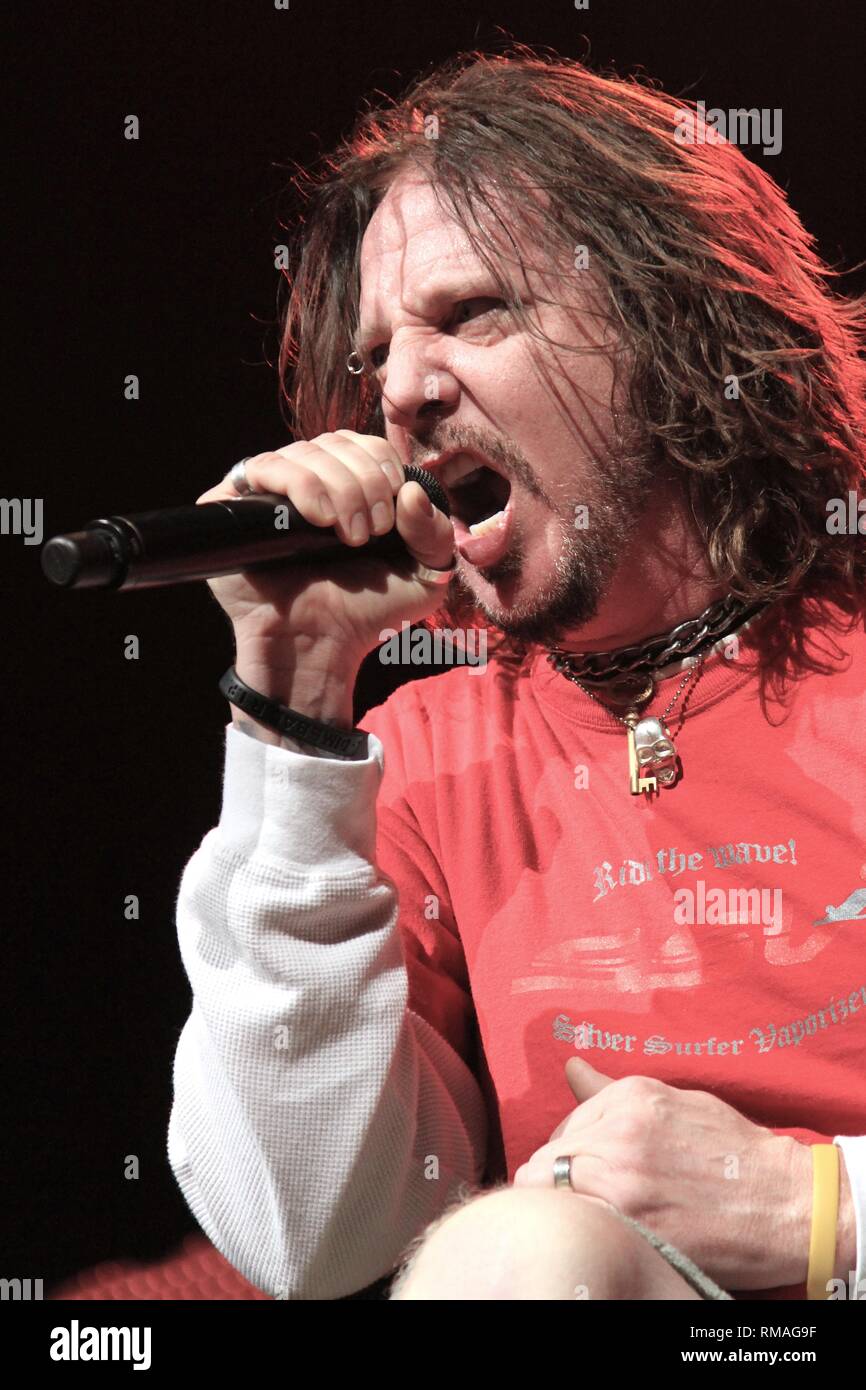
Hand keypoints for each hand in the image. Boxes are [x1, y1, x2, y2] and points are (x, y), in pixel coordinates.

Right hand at [196, 431, 454, 725]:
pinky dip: (299, 484)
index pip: (366, 445)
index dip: (383, 469)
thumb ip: (435, 532)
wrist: (319, 647)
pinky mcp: (235, 506)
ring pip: (303, 451)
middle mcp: (307, 483)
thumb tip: (412, 491)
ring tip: (346, 535)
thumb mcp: (425, 578)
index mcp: (348, 486)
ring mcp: (269, 493)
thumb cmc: (368, 614)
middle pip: (336, 442)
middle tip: (369, 533)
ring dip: (337, 487)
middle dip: (364, 482)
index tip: (391, 519)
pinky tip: (318, 518)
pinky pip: (261, 468)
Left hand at [513, 1057, 812, 1289]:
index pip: (563, 1128)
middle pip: (550, 1161)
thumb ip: (613, 1093)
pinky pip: (579, 1222)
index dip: (568, 1154)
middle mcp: (620, 1131)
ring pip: (554, 1192)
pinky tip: (606, 1231)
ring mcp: (623, 1177)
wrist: (788, 1202)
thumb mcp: (676, 1103)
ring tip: (598, 1216)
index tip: (585, 1172)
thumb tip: (570, 1068)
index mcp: (631, 1097)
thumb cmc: (736, 1153)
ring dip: (568, 1205)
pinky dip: (584, 1227)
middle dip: (559, 1180)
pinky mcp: (633, 1221)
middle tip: (587, 1199)